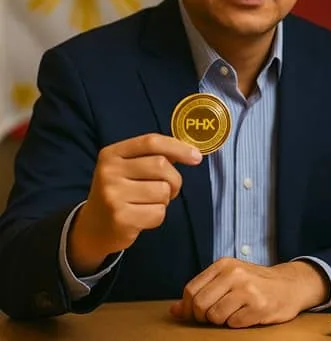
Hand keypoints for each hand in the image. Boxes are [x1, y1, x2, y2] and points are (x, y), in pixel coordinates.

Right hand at [68, 133, 202, 274]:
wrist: (93, 228)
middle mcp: (109, 171)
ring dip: (165, 199)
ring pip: (163, 191)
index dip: (178, 147)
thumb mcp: (128, 168)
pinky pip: (159, 213)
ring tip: (149, 202)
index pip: (151, 141)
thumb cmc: (121, 192)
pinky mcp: (120, 218)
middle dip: (174, 179)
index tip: (196, 157)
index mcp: (112, 154)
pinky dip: (158, 215)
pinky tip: (142, 216)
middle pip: (161, 166)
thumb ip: (154, 156)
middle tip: (168, 189)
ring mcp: (112, 195)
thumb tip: (191, 152)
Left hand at [169, 258, 329, 327]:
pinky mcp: (259, 306)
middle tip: (215, 316)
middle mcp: (235, 274)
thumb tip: (174, 311)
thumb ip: (202, 291)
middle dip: (203, 317)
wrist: (290, 285)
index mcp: (224, 264)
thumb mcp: (228, 279)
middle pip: (199, 304)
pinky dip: (237, 324)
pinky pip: (233, 324)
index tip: (197, 313)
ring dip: (222, 321)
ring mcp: (248, 289)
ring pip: (215, 316)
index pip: (191, 290)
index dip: (189, 307)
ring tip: (234, 313)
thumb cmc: (256, 283)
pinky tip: (248, 315)